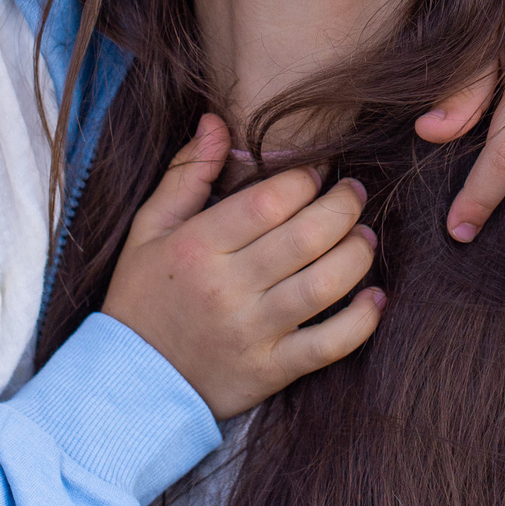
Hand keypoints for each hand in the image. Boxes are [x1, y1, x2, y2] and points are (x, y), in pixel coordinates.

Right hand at [101, 114, 385, 417]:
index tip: (317, 173)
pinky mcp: (270, 371)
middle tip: (353, 195)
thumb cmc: (143, 297)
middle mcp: (227, 288)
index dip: (305, 179)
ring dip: (358, 255)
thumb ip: (186, 173)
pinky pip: (328, 346)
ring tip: (364, 237)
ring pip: (324, 285)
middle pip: (307, 237)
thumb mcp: (149, 229)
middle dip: (344, 207)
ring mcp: (251, 332)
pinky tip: (374, 298)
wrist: (130, 384)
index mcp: (198, 246)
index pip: (270, 200)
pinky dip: (361, 321)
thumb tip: (217, 122)